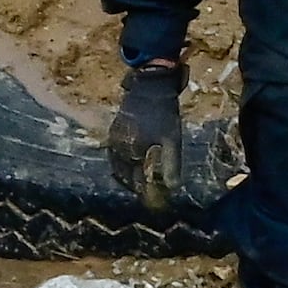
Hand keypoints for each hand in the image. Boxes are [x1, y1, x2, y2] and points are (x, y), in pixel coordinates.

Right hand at [108, 63, 187, 211]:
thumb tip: (174, 188)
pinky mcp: (115, 129)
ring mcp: (114, 137)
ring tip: (139, 181)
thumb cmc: (163, 113)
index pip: (135, 181)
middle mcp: (117, 147)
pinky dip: (123, 162)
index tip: (155, 202)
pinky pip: (115, 153)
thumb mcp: (172, 140)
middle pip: (122, 175)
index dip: (145, 193)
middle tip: (146, 194)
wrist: (150, 85)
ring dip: (127, 175)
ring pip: (117, 164)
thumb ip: (171, 165)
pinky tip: (134, 162)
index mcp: (129, 151)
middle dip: (133, 186)